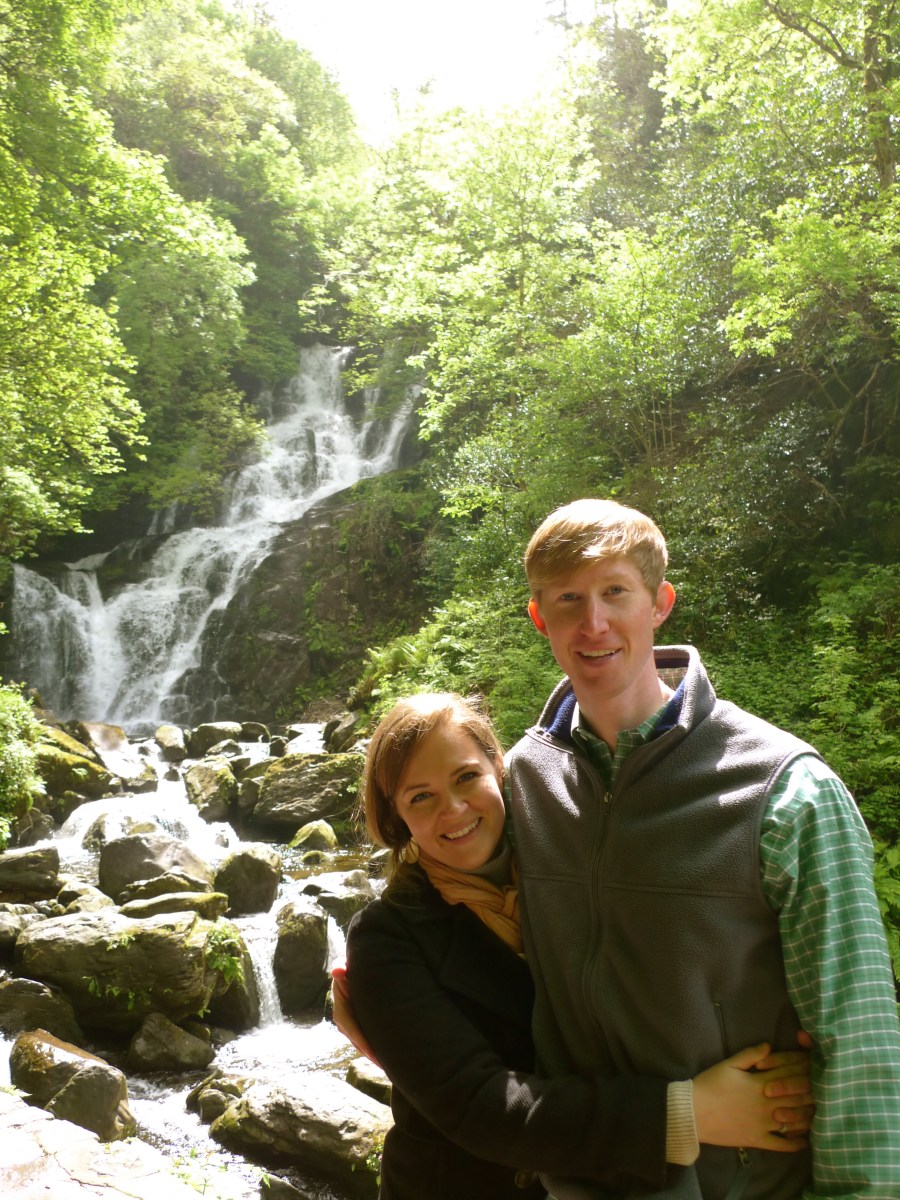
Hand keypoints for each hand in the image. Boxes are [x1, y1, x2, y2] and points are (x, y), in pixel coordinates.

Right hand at [330, 965, 380, 1066]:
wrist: (348, 971)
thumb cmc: (349, 968)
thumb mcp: (345, 967)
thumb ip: (342, 969)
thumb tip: (338, 970)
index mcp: (341, 1010)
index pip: (352, 1030)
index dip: (363, 1043)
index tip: (374, 1055)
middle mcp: (343, 1022)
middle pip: (359, 1042)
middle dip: (372, 1054)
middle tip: (388, 1066)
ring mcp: (349, 1027)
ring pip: (362, 1044)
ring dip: (375, 1054)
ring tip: (390, 1065)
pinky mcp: (356, 1027)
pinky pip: (365, 1041)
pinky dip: (375, 1049)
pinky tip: (387, 1056)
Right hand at [693, 1042, 813, 1151]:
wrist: (694, 1113)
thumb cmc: (709, 1084)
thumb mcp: (728, 1064)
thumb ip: (750, 1054)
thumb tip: (769, 1046)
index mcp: (760, 1083)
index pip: (788, 1073)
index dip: (803, 1068)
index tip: (814, 1064)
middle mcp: (767, 1104)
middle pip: (797, 1097)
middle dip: (811, 1090)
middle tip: (823, 1087)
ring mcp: (764, 1124)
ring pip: (794, 1120)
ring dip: (807, 1115)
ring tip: (816, 1111)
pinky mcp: (758, 1139)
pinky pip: (781, 1145)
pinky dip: (794, 1144)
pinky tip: (803, 1140)